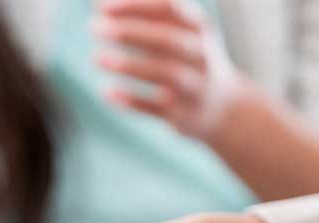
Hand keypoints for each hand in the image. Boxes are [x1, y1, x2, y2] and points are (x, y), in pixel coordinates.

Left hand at [93, 0, 243, 139]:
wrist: (223, 108)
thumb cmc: (187, 60)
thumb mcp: (179, 32)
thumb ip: (145, 16)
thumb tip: (99, 3)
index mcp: (198, 29)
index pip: (169, 9)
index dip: (135, 5)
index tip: (100, 6)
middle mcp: (200, 56)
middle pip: (167, 40)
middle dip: (130, 32)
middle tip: (94, 27)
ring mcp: (194, 87)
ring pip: (165, 74)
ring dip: (130, 65)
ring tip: (96, 57)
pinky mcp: (183, 115)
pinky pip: (156, 108)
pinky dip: (132, 101)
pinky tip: (107, 92)